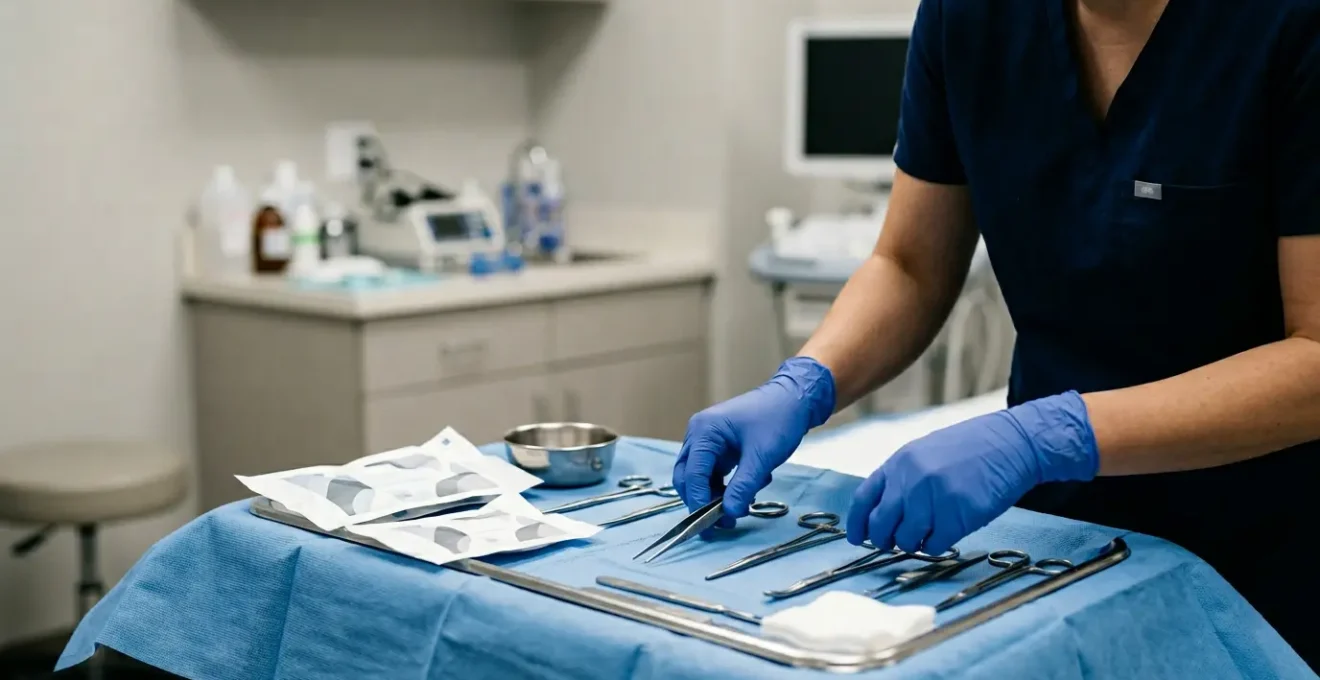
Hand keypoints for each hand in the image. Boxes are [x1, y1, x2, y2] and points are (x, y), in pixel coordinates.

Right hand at [673, 357, 835, 526]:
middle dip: (703, 502)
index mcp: (704, 431)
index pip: (692, 474)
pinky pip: (714, 474)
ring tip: (740, 508)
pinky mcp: (719, 448)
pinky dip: (726, 487)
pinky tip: (748, 489)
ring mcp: (708, 441)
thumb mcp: (762, 456)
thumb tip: (729, 513)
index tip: (712, 525)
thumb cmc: (778, 420)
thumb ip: (744, 486)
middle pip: (688, 477)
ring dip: (716, 496)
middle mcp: (699, 435)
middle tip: (722, 524)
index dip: (699, 501)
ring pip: (700, 478)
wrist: (795, 399)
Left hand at [846, 391, 1098, 553]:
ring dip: (912, 543)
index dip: (857, 524)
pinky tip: (944, 534)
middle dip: (884, 540)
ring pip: (906, 539)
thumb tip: (882, 514)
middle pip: (881, 525)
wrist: (1011, 444)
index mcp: (899, 463)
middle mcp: (911, 480)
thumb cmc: (970, 450)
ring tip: (925, 534)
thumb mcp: (925, 454)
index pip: (863, 499)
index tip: (857, 538)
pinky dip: (936, 545)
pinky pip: (935, 545)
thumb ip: (901, 479)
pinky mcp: (958, 515)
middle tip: (893, 543)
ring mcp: (934, 498)